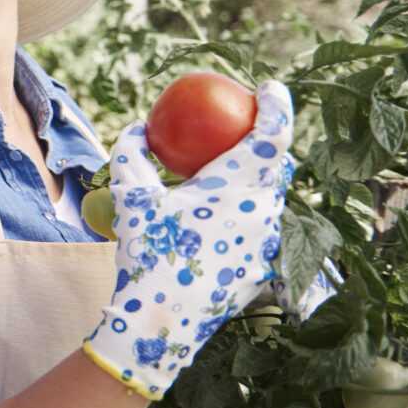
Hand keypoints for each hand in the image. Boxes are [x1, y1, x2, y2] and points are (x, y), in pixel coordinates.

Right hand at [82, 81, 295, 398]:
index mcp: (237, 185)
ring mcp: (266, 241)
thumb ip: (131, 154)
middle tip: (246, 126)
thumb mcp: (129, 197)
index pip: (272, 133)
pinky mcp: (260, 267)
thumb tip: (138, 129)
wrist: (161, 320)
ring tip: (226, 175)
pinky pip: (257, 228)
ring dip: (252, 181)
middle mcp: (263, 210)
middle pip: (278, 164)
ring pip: (268, 198)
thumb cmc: (146, 251)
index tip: (267, 86)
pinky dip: (242, 213)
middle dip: (267, 141)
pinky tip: (214, 221)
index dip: (277, 104)